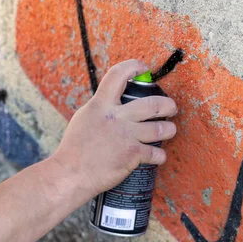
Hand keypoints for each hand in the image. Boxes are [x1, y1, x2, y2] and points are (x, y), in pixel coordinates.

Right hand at [51, 59, 177, 202]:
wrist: (71, 174)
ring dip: (169, 129)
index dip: (134, 67)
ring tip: (170, 130)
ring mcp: (126, 136)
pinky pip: (156, 153)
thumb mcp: (85, 117)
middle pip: (152, 104)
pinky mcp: (132, 155)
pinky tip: (159, 156)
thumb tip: (116, 101)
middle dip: (168, 104)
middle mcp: (116, 117)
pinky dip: (160, 155)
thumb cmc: (74, 148)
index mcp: (101, 105)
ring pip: (160, 128)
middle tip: (171, 107)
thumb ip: (102, 108)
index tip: (144, 69)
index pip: (118, 75)